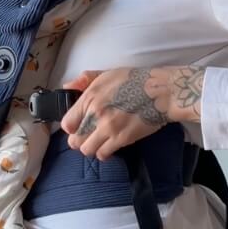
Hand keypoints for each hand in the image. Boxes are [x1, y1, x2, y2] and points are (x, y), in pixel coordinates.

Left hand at [60, 65, 204, 159]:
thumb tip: (67, 88)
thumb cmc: (135, 80)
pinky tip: (109, 147)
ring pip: (87, 150)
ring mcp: (108, 128)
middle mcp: (95, 114)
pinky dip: (104, 153)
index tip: (77, 127)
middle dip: (80, 140)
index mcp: (89, 97)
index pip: (67, 123)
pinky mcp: (122, 139)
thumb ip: (84, 80)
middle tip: (88, 137)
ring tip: (99, 143)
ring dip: (91, 148)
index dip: (71, 128)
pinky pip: (103, 154)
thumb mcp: (106, 74)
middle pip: (75, 140)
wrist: (160, 92)